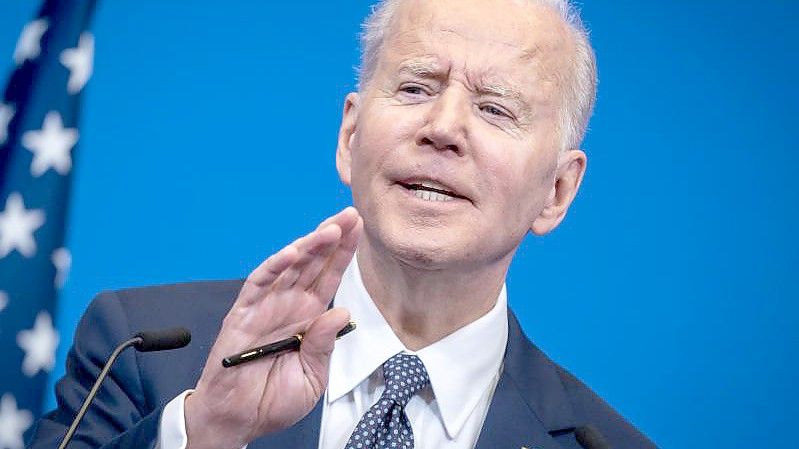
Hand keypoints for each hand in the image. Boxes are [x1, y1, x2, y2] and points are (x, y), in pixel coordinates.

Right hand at [184, 207, 361, 448]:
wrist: (237, 419)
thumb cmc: (272, 399)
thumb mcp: (312, 377)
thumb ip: (324, 345)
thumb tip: (341, 313)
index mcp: (309, 316)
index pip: (329, 276)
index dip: (343, 252)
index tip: (358, 227)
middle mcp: (289, 304)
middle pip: (313, 263)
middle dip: (331, 238)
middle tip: (349, 215)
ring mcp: (266, 306)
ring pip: (288, 267)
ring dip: (308, 247)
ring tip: (329, 231)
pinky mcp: (243, 314)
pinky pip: (258, 284)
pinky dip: (273, 267)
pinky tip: (291, 253)